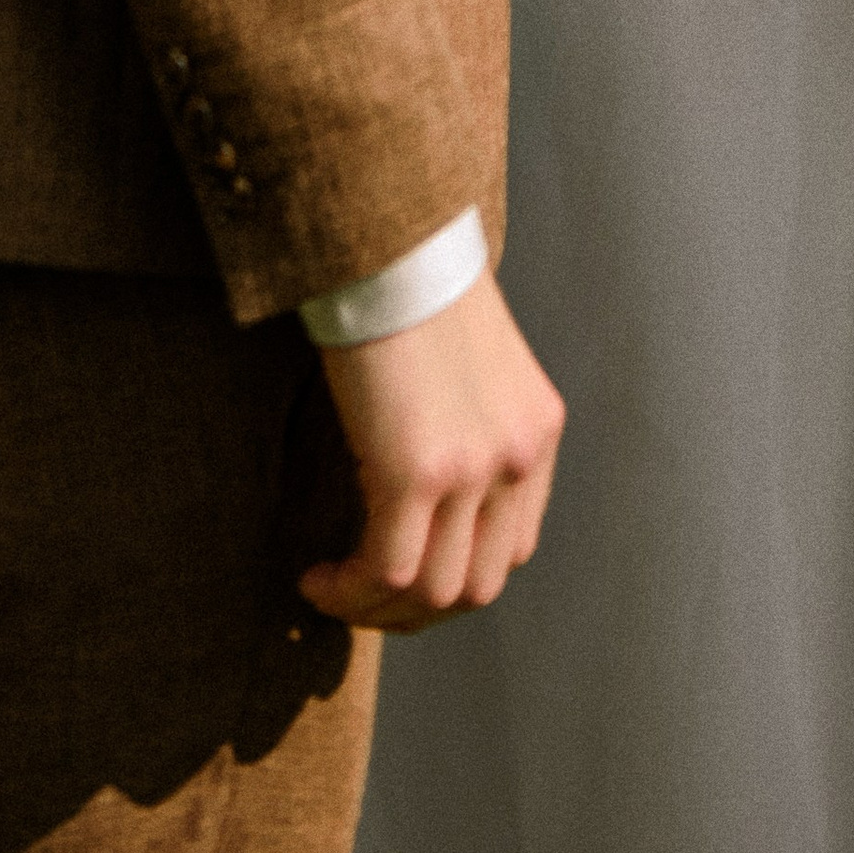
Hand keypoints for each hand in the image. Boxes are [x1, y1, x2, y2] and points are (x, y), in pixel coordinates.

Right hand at [301, 269, 564, 633]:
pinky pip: (388, 569)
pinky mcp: (419, 470)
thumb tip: (415, 479)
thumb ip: (463, 421)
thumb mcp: (464, 360)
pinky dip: (351, 590)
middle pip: (479, 584)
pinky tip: (317, 578)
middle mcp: (518, 456)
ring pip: (433, 591)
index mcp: (536, 430)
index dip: (453, 576)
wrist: (387, 239)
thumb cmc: (408, 283)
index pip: (512, 547)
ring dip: (377, 609)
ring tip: (330, 591)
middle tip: (361, 600)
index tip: (398, 576)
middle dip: (417, 612)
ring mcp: (474, 469)